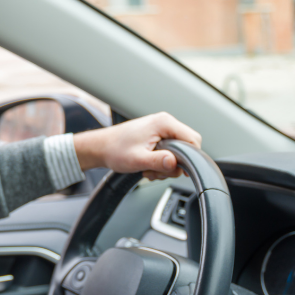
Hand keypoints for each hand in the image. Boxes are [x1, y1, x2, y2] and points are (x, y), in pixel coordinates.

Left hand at [72, 112, 201, 179]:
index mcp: (164, 123)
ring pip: (178, 152)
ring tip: (148, 169)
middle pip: (187, 147)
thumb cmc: (115, 149)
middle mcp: (165, 123)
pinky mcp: (157, 137)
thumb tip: (175, 163)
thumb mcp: (137, 160)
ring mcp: (161, 130)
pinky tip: (147, 166)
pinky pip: (168, 152)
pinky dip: (160, 163)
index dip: (190, 157)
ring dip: (165, 166)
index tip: (180, 170)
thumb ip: (158, 161)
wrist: (101, 147)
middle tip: (158, 170)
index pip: (193, 139)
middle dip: (175, 164)